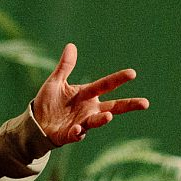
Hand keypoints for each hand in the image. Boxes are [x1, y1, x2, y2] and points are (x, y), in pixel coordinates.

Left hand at [31, 43, 148, 145]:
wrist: (35, 122)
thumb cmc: (48, 102)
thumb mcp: (56, 82)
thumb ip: (65, 66)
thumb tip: (71, 45)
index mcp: (87, 95)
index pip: (106, 85)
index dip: (118, 79)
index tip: (132, 73)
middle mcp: (89, 110)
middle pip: (113, 107)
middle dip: (129, 105)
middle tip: (145, 103)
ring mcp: (81, 123)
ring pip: (96, 121)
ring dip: (102, 119)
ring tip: (108, 116)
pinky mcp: (70, 135)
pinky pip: (76, 135)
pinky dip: (78, 133)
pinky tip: (77, 130)